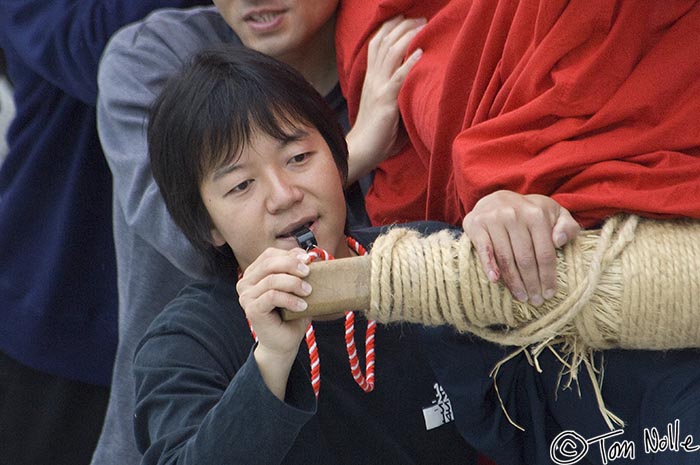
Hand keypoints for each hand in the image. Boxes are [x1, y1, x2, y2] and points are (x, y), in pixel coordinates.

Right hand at [236, 247, 312, 397]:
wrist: (283, 343)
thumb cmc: (290, 315)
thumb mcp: (296, 288)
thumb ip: (298, 272)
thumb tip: (312, 256)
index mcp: (254, 274)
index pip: (269, 255)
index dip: (289, 254)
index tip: (308, 260)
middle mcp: (245, 283)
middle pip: (269, 263)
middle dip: (292, 264)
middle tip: (309, 272)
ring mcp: (246, 296)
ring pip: (272, 279)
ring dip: (294, 283)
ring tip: (308, 292)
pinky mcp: (252, 309)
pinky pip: (272, 296)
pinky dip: (290, 299)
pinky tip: (302, 306)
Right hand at [345, 15, 424, 184]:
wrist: (361, 150)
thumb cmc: (377, 132)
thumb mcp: (384, 105)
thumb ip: (394, 90)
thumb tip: (415, 83)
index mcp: (370, 78)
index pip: (376, 44)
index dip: (389, 27)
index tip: (404, 16)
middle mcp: (372, 79)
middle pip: (384, 42)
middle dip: (402, 26)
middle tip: (420, 18)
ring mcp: (378, 89)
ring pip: (390, 54)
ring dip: (407, 37)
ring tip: (422, 26)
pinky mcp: (385, 102)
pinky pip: (397, 79)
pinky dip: (409, 64)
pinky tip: (419, 53)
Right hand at [462, 191, 580, 305]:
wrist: (495, 199)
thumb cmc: (529, 212)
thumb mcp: (554, 213)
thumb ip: (567, 226)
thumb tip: (559, 241)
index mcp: (537, 214)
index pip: (544, 253)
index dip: (547, 276)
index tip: (549, 293)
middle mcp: (514, 215)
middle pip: (525, 259)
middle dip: (531, 283)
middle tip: (535, 301)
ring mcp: (494, 219)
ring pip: (506, 258)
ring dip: (514, 282)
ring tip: (521, 297)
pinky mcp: (476, 224)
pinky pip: (484, 250)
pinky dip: (489, 266)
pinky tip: (495, 280)